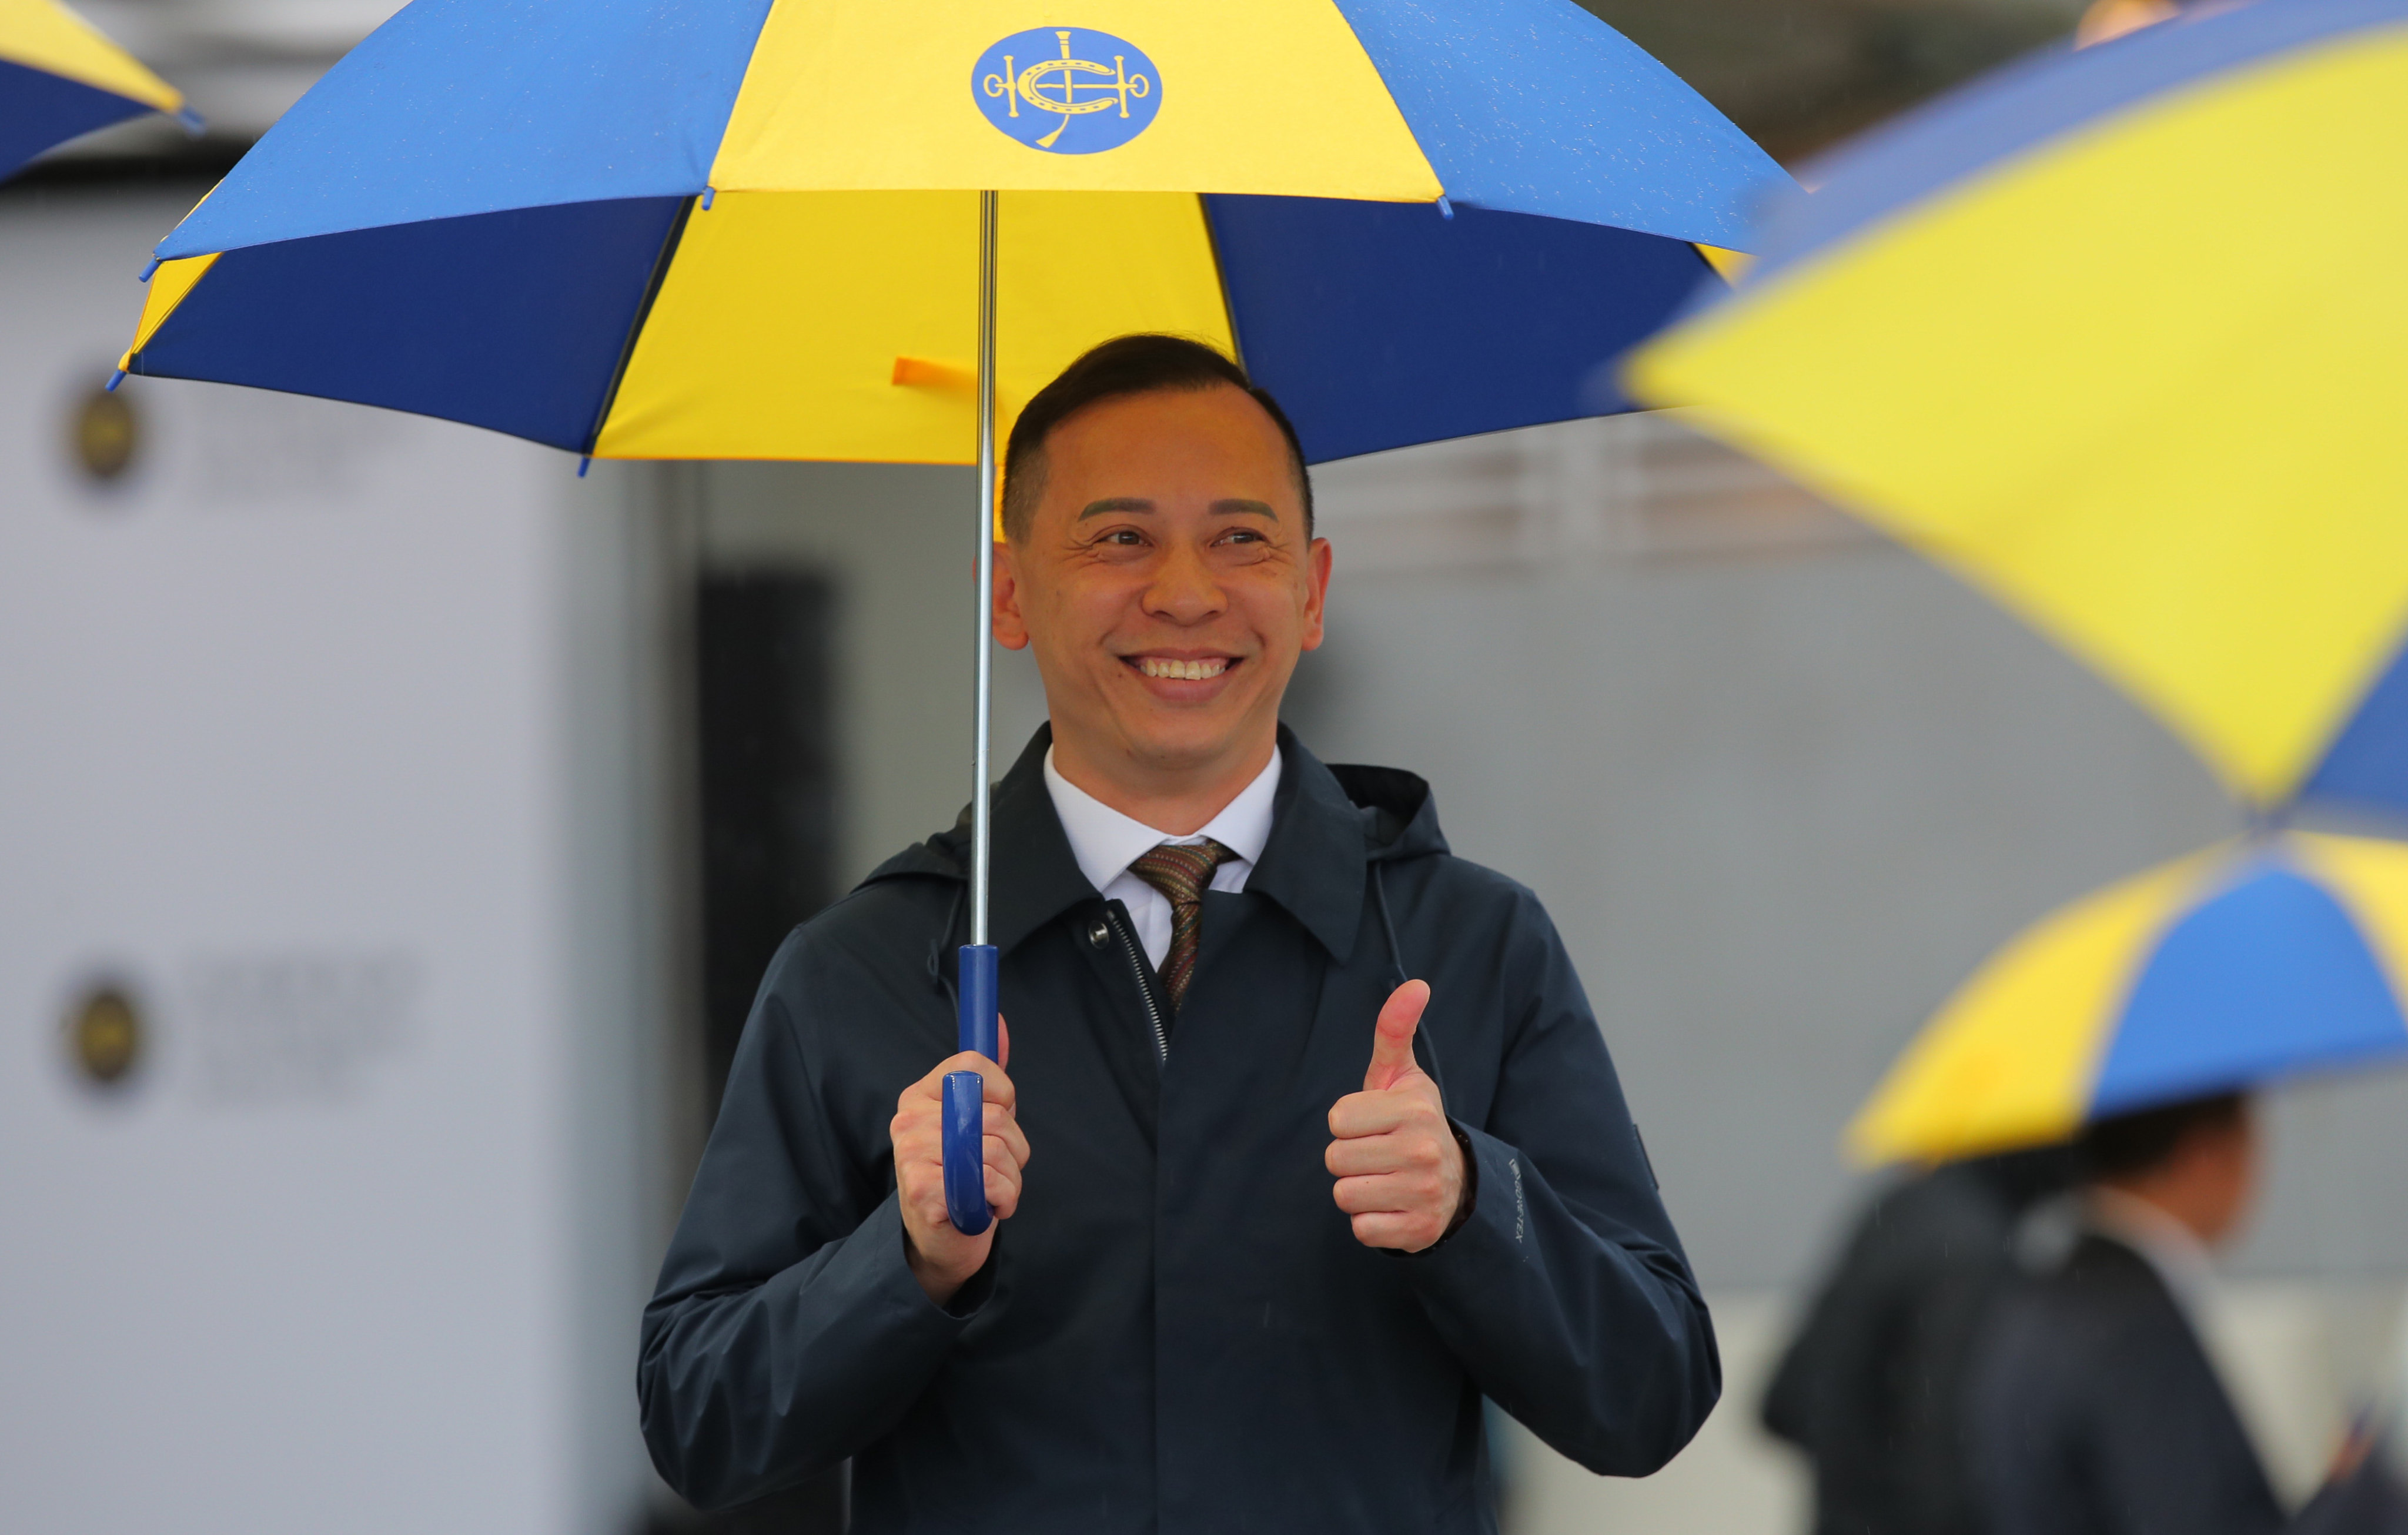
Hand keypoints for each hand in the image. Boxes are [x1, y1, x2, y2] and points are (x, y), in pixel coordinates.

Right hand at [892, 1016, 1028, 1304]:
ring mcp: (912, 1155)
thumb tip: (1000, 1024)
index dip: (1001, 1094)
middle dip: (1012, 1147)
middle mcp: (909, 1121)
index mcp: (920, 1096)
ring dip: (1010, 1177)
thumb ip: (985, 1078)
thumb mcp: (971, 1121)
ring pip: (997, 1149)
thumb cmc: (960, 1176)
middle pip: (994, 1114)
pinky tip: (986, 1205)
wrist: (939, 1240)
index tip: (996, 1117)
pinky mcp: (924, 1191)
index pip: (972, 1067)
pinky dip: (1003, 1198)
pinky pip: (990, 1181)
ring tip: (988, 1188)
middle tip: (993, 1166)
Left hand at [1326, 980, 1464, 1252]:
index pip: (1337, 1120)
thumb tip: (1415, 984)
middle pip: (1335, 1159)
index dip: (1348, 1123)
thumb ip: (1395, 1030)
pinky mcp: (1418, 1231)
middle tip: (1377, 1154)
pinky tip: (1391, 1206)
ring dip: (1356, 1190)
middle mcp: (1423, 1151)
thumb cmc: (1412, 1122)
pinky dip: (1369, 1221)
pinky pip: (1360, 1229)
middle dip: (1348, 1158)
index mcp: (1415, 1109)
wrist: (1454, 1182)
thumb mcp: (1403, 1076)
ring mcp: (1423, 1194)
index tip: (1374, 1124)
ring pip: (1344, 1195)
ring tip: (1383, 1179)